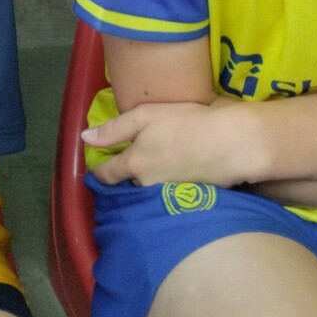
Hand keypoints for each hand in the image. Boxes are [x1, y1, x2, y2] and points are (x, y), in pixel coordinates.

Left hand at [83, 100, 248, 187]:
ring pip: (150, 191)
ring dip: (148, 183)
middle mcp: (148, 185)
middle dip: (126, 177)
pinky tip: (177, 174)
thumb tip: (84, 138)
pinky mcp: (190, 199)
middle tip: (130, 164)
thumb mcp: (145, 116)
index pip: (106, 175)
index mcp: (134, 165)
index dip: (99, 171)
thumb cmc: (185, 122)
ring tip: (155, 167)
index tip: (98, 167)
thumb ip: (114, 129)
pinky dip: (169, 188)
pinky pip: (170, 196)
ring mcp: (170, 195)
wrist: (232, 143)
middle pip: (129, 185)